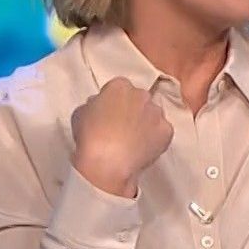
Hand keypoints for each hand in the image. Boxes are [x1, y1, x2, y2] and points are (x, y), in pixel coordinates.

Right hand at [71, 78, 173, 197]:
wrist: (108, 162)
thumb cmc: (89, 137)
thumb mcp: (80, 113)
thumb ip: (94, 104)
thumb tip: (101, 107)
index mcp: (120, 86)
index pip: (119, 88)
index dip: (114, 101)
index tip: (109, 113)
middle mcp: (142, 95)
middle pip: (139, 99)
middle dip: (132, 110)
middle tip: (122, 127)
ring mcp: (157, 113)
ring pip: (153, 115)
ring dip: (145, 123)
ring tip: (133, 141)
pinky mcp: (167, 131)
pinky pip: (162, 132)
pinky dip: (155, 138)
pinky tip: (143, 148)